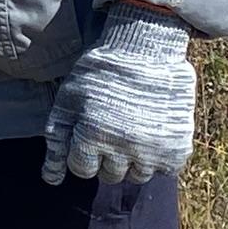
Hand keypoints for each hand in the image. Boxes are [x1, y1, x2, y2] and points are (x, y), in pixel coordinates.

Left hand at [44, 9, 194, 184]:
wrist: (146, 48)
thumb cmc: (100, 72)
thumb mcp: (68, 100)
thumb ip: (57, 141)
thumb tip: (50, 180)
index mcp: (92, 137)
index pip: (82, 169)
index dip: (83, 151)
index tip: (91, 132)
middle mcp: (122, 149)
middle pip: (109, 175)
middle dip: (107, 156)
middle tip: (113, 128)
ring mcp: (152, 150)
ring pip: (137, 175)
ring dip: (133, 159)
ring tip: (133, 129)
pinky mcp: (177, 147)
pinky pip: (165, 169)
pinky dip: (160, 156)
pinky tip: (153, 131)